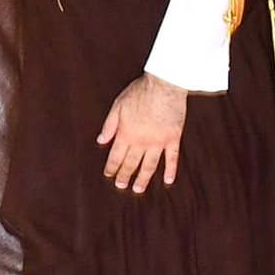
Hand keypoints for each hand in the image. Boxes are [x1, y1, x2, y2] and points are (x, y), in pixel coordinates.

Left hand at [97, 74, 187, 193]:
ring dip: (143, 179)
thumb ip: (109, 125)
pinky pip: (172, 158)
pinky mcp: (173, 138)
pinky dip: (170, 170)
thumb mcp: (118, 105)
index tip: (109, 175)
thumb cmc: (140, 92)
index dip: (111, 167)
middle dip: (124, 176)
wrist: (164, 85)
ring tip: (138, 189)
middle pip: (131, 163)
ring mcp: (158, 142)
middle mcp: (141, 141)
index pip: (116, 156)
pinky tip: (168, 180)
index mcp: (126, 134)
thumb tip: (101, 140)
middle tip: (121, 186)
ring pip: (150, 165)